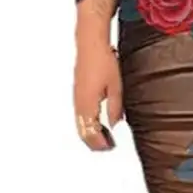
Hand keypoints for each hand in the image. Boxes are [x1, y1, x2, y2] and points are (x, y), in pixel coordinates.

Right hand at [73, 0, 121, 151]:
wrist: (90, 44)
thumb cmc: (103, 62)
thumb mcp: (115, 87)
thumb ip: (115, 108)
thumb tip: (114, 124)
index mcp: (87, 104)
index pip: (90, 133)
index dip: (100, 144)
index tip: (110, 148)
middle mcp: (78, 103)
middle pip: (83, 132)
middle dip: (94, 142)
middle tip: (108, 147)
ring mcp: (76, 98)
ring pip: (80, 125)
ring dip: (91, 134)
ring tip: (106, 137)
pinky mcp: (77, 93)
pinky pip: (80, 116)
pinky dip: (88, 124)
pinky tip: (98, 123)